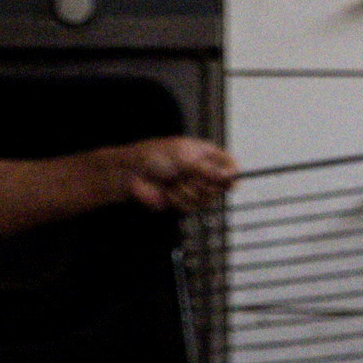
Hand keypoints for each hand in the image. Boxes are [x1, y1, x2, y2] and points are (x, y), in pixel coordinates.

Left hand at [107, 136, 238, 211]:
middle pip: (221, 186)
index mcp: (206, 154)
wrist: (130, 174)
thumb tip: (232, 176)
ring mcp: (193, 187)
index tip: (229, 180)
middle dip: (204, 184)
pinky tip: (168, 193)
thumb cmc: (153, 157)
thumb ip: (209, 170)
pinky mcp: (183, 201)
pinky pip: (192, 207)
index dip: (232, 174)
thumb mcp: (184, 158)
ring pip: (207, 199)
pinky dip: (179, 200)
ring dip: (189, 192)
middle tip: (188, 177)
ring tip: (174, 183)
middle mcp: (202, 171)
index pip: (231, 165)